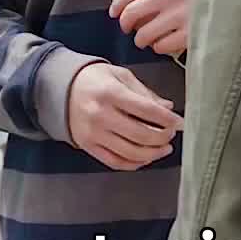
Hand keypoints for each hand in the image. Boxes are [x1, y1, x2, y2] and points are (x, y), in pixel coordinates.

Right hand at [67, 64, 184, 171]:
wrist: (60, 89)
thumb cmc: (94, 80)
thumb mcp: (120, 76)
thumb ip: (145, 93)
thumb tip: (168, 108)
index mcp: (110, 93)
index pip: (147, 110)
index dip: (168, 119)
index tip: (180, 122)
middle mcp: (101, 115)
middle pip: (141, 135)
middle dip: (163, 137)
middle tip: (171, 133)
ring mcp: (93, 133)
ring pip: (131, 152)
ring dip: (153, 153)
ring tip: (164, 148)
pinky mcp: (88, 146)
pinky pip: (115, 162)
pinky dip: (134, 163)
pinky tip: (146, 157)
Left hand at [109, 0, 203, 56]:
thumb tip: (124, 3)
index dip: (118, 6)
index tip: (115, 13)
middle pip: (131, 15)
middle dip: (126, 25)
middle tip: (129, 28)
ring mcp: (180, 14)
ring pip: (143, 35)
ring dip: (142, 39)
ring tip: (148, 37)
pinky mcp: (190, 33)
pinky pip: (161, 46)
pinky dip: (159, 46)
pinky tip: (165, 40)